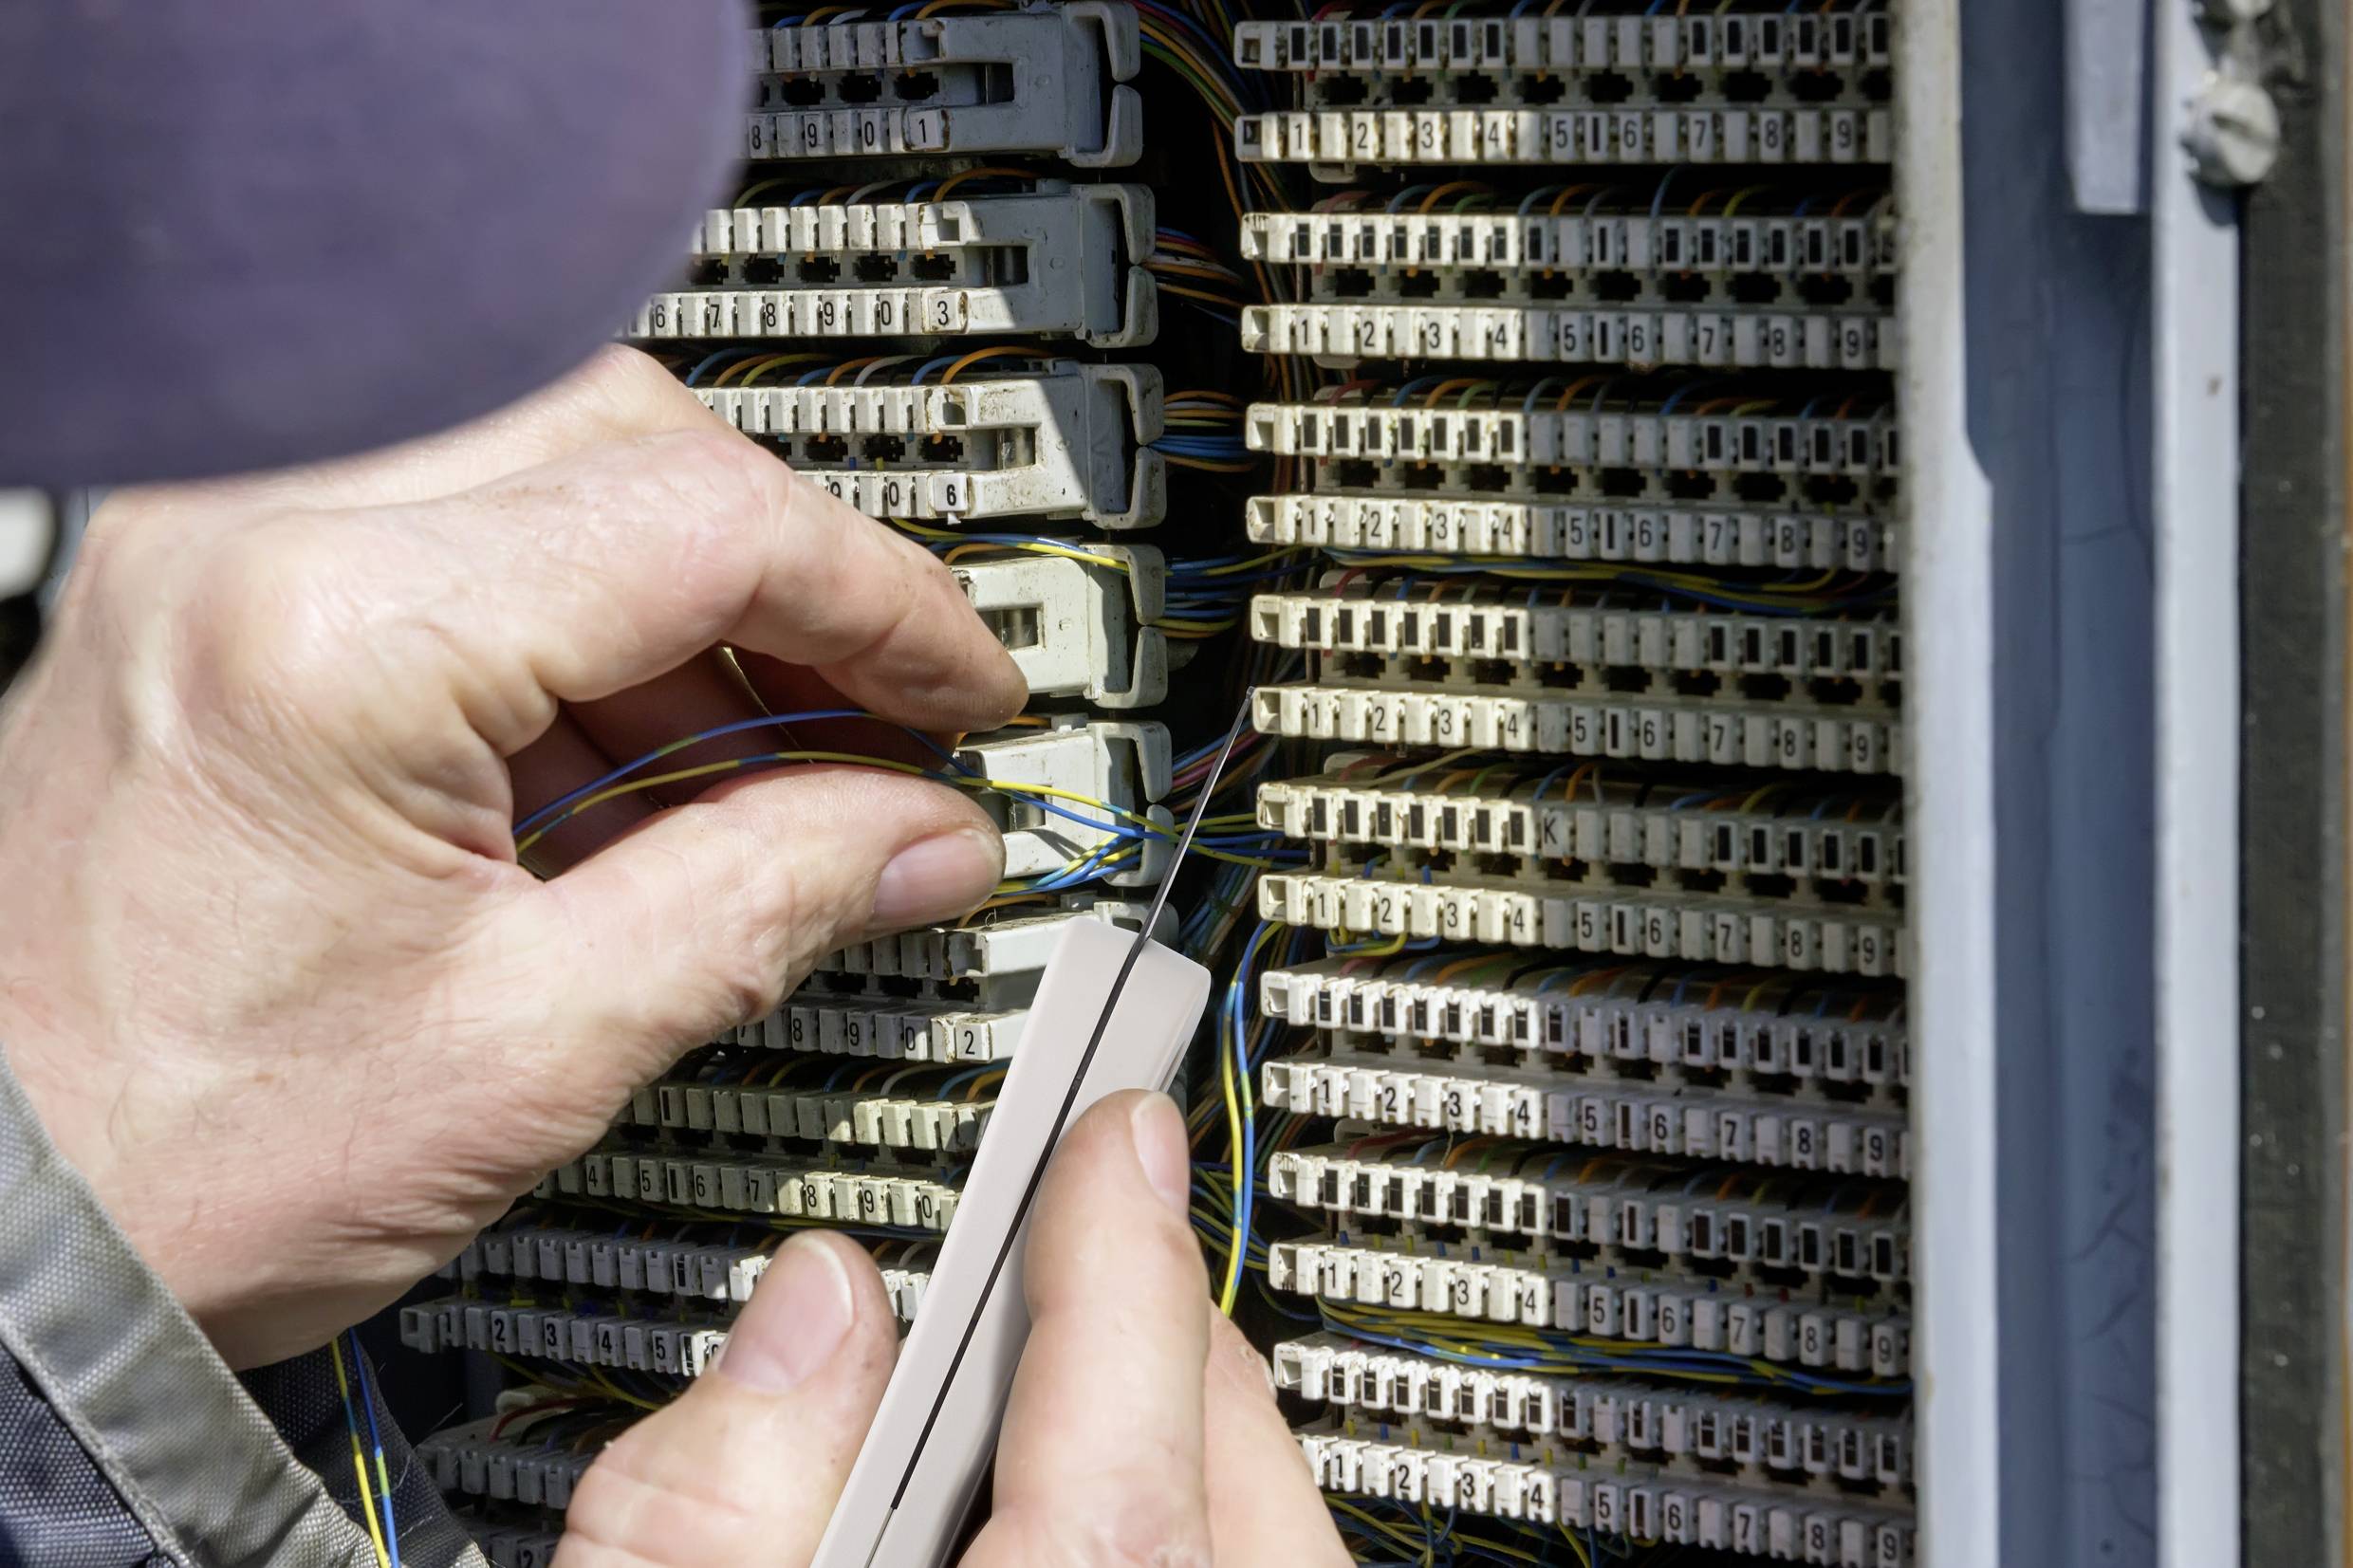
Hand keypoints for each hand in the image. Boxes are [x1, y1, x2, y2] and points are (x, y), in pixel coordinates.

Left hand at [0, 347, 1027, 1366]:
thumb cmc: (171, 1158)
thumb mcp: (530, 1048)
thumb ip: (765, 903)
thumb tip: (921, 833)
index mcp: (335, 635)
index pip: (705, 521)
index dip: (884, 605)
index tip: (965, 691)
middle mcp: (256, 535)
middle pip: (632, 432)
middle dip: (791, 572)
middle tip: (885, 711)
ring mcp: (219, 548)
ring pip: (547, 455)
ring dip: (693, 591)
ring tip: (779, 752)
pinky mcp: (213, 592)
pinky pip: (457, 529)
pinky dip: (585, 617)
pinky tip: (647, 749)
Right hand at [554, 1092, 1348, 1567]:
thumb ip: (712, 1501)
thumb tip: (809, 1306)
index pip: (1133, 1384)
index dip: (1117, 1222)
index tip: (1115, 1121)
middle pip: (1235, 1447)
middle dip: (1161, 1314)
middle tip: (1087, 1225)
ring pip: (1270, 1532)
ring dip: (1185, 1437)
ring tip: (1076, 1396)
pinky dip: (1194, 1530)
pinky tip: (1093, 1533)